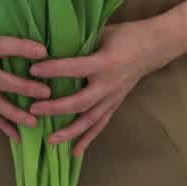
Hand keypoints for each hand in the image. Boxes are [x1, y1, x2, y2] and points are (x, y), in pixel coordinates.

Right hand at [0, 19, 49, 140]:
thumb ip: (3, 36)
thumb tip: (33, 42)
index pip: (3, 47)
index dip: (22, 49)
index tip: (43, 51)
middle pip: (0, 81)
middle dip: (24, 88)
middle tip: (46, 93)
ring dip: (14, 114)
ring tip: (34, 122)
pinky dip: (2, 125)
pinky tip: (17, 136)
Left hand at [28, 23, 155, 153]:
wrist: (153, 47)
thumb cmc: (124, 36)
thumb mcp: (102, 33)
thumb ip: (79, 42)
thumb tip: (51, 44)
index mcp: (104, 63)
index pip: (75, 68)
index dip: (54, 70)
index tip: (33, 69)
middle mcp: (109, 84)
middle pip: (80, 102)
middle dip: (56, 108)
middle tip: (34, 109)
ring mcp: (113, 98)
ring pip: (90, 120)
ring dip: (70, 132)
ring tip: (50, 140)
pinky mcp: (115, 105)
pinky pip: (100, 125)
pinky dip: (88, 139)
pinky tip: (75, 152)